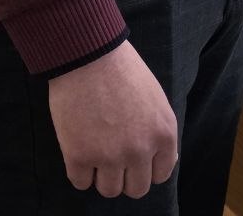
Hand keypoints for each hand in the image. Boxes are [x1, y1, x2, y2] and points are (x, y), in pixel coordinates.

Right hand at [47, 40, 178, 198]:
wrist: (88, 52)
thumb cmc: (122, 69)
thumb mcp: (155, 98)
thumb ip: (159, 132)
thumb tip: (164, 161)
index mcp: (163, 134)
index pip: (160, 175)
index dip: (145, 166)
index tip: (133, 156)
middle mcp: (140, 150)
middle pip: (135, 189)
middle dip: (125, 174)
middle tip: (112, 153)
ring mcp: (109, 156)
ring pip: (109, 190)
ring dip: (101, 174)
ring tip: (94, 148)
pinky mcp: (79, 156)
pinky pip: (80, 182)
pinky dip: (79, 170)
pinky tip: (78, 147)